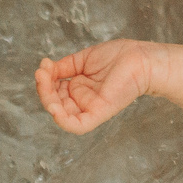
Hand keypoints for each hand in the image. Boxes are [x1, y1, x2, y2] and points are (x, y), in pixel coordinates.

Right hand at [35, 41, 155, 133]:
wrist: (141, 58)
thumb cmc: (119, 56)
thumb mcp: (84, 59)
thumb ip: (64, 67)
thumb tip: (44, 69)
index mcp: (79, 88)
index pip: (54, 91)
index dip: (45, 81)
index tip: (43, 66)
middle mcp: (83, 100)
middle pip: (55, 103)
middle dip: (44, 89)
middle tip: (42, 73)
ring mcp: (90, 107)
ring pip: (62, 114)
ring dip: (48, 101)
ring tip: (44, 82)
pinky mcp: (99, 113)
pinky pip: (78, 125)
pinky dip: (63, 121)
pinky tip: (53, 108)